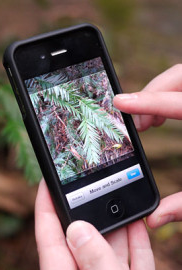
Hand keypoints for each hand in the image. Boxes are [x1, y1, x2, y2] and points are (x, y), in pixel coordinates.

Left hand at [35, 179, 154, 268]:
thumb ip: (94, 261)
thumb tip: (79, 228)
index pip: (48, 233)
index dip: (45, 204)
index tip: (47, 180)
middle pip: (80, 234)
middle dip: (87, 207)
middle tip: (91, 183)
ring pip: (107, 244)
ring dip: (115, 221)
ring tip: (117, 198)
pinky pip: (131, 258)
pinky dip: (135, 241)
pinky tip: (137, 223)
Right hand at [113, 64, 181, 227]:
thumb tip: (155, 218)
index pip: (178, 102)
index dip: (146, 101)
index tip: (119, 102)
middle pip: (179, 77)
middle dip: (150, 94)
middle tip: (137, 125)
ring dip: (159, 94)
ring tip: (148, 122)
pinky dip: (171, 96)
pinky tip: (164, 117)